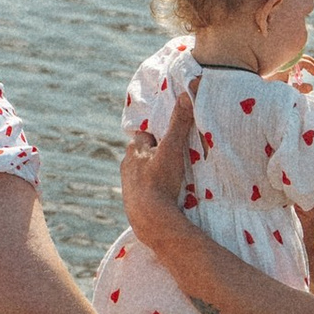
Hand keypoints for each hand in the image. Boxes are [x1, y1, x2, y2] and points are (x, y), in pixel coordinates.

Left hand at [121, 90, 196, 241]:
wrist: (149, 219)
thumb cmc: (159, 181)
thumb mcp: (173, 149)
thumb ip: (179, 123)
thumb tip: (187, 94)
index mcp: (134, 151)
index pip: (143, 136)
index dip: (156, 136)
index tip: (167, 138)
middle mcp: (127, 166)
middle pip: (141, 154)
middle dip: (154, 154)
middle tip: (172, 157)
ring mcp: (128, 186)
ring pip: (140, 173)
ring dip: (152, 173)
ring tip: (168, 177)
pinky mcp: (131, 203)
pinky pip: (142, 191)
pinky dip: (150, 190)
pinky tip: (162, 195)